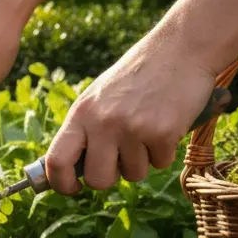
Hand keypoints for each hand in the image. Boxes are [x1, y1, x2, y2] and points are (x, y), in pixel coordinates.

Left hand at [44, 34, 217, 193]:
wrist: (181, 49)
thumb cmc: (138, 75)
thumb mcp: (99, 97)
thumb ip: (84, 129)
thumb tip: (70, 169)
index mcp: (81, 113)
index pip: (56, 160)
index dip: (61, 183)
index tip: (72, 188)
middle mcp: (103, 122)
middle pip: (97, 180)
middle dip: (110, 177)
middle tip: (121, 159)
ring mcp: (133, 129)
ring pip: (133, 175)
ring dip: (142, 160)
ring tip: (147, 128)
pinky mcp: (163, 133)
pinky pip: (160, 164)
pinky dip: (164, 151)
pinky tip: (166, 124)